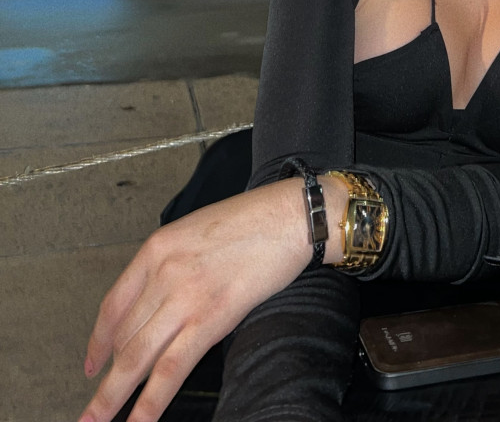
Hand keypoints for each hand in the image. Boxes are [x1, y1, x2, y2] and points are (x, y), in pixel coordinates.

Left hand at [79, 180, 308, 421]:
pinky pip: (171, 368)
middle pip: (124, 337)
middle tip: (90, 409)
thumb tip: (161, 301)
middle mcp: (164, 271)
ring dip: (112, 398)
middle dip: (106, 379)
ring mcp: (185, 296)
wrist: (291, 215)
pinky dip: (150, 402)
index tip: (92, 363)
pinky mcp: (211, 317)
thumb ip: (173, 263)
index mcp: (158, 247)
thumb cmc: (253, 220)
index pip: (113, 304)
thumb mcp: (197, 231)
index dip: (99, 341)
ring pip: (136, 357)